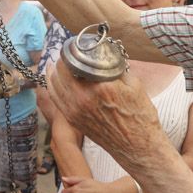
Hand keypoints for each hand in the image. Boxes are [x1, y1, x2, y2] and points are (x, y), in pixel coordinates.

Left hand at [47, 61, 168, 176]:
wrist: (137, 146)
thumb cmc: (140, 116)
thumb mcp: (133, 84)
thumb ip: (115, 68)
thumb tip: (103, 55)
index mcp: (100, 87)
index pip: (74, 62)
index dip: (70, 51)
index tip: (73, 45)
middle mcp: (83, 99)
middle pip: (60, 72)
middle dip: (61, 60)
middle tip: (65, 52)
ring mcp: (75, 111)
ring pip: (53, 85)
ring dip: (53, 72)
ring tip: (56, 63)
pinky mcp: (73, 119)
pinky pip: (55, 98)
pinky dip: (52, 87)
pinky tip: (55, 80)